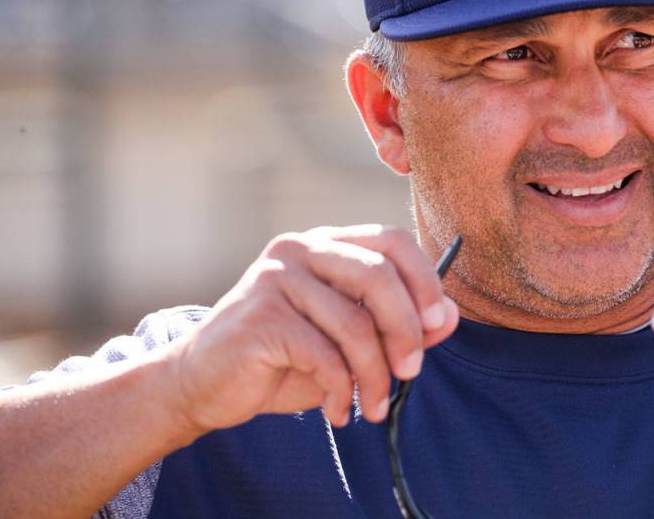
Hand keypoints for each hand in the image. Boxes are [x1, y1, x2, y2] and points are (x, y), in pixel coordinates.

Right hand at [162, 225, 458, 435]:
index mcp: (327, 244)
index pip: (391, 240)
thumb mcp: (349, 342)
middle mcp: (300, 248)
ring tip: (373, 406)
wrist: (202, 383)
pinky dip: (342, 391)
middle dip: (406, 330)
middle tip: (411, 372)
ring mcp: (276, 277)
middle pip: (378, 274)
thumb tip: (451, 316)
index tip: (438, 325)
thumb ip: (398, 326)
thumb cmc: (282, 359)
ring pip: (354, 324)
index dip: (424, 280)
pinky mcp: (260, 316)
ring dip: (375, 375)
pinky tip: (339, 411)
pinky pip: (324, 355)